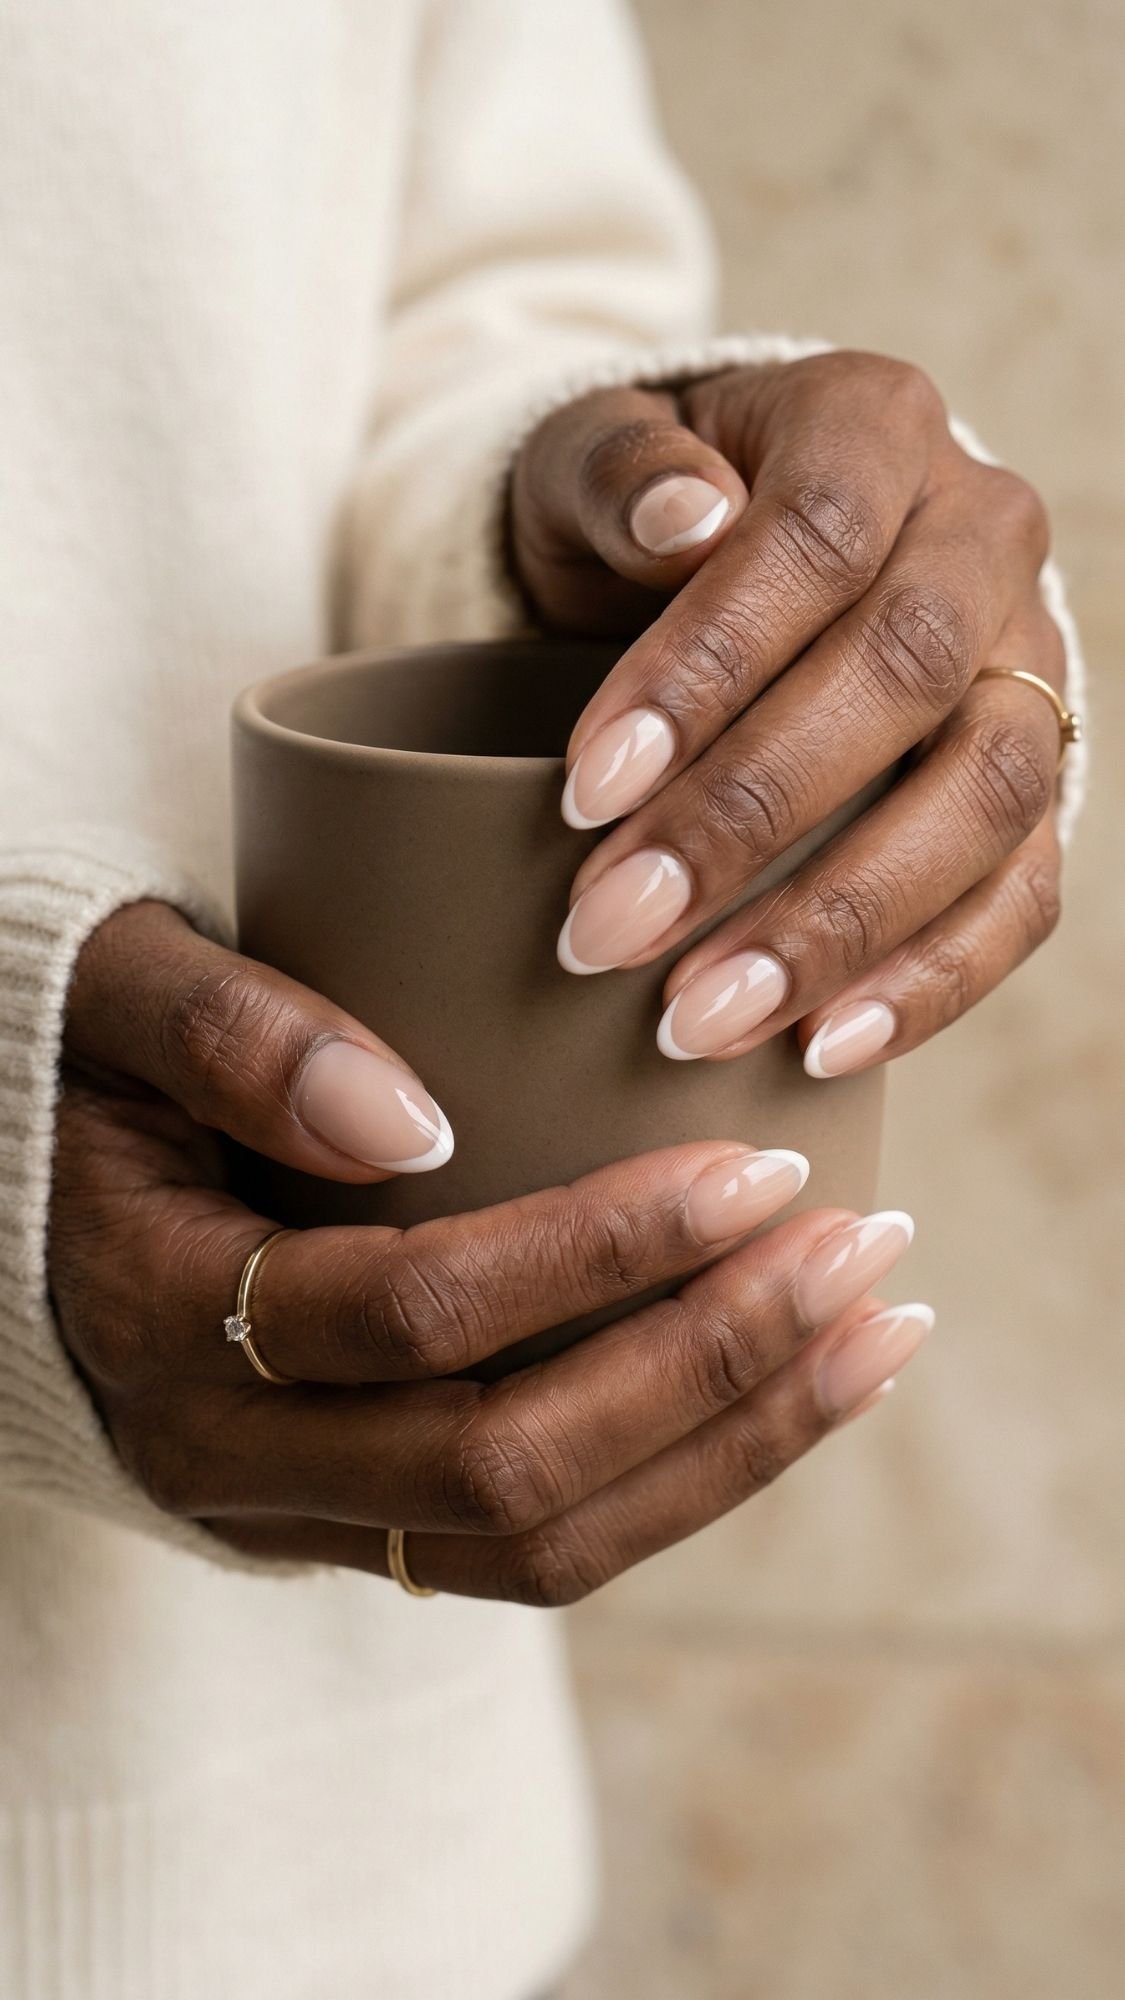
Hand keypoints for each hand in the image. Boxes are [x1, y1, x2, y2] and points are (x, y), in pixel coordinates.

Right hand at [52, 900, 927, 1600]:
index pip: (411, 1314)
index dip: (598, 1252)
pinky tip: (799, 1384)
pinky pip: (543, 1546)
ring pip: (542, 1545)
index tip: (762, 1166)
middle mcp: (227, 1456)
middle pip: (500, 1468)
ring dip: (730, 1447)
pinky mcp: (369, 1523)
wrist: (54, 1202)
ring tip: (878, 1331)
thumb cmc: (98, 1067)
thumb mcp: (117, 998)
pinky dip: (688, 1478)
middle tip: (861, 1249)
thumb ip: (227, 1028)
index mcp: (161, 1316)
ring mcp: (302, 1513)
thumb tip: (407, 1119)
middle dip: (707, 1367)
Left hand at [511, 351, 1065, 1074]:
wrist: (720, 562)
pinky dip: (929, 982)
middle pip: (907, 676)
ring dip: (838, 922)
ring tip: (699, 1019)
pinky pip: (1022, 895)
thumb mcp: (588, 460)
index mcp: (875, 425)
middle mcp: (981, 536)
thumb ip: (618, 468)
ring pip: (984, 797)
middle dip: (750, 820)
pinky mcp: (1037, 787)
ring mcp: (1028, 668)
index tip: (581, 791)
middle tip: (609, 932)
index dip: (705, 670)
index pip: (815, 539)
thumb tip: (685, 519)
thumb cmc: (637, 519)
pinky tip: (819, 1050)